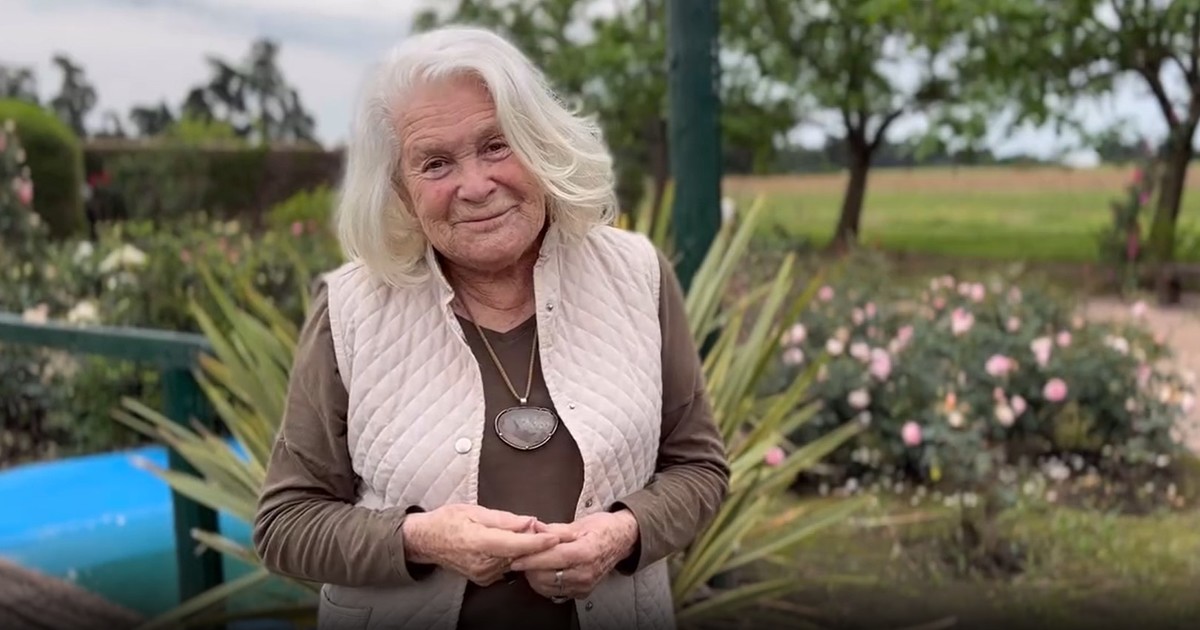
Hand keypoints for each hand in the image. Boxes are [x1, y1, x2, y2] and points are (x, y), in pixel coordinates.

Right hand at [402, 504, 560, 586]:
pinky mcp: (484, 579)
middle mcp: (483, 562)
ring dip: (526, 549)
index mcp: (480, 542)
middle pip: (519, 554)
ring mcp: (483, 574)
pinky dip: (513, 556)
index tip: (556, 537)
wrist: (426, 541)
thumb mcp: (476, 511)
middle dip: (537, 543)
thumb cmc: (448, 521)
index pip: (517, 545)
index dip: (538, 541)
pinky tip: (514, 545)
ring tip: (535, 534)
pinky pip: (506, 566)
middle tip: (555, 531)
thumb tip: (529, 522)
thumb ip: (505, 519)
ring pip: (515, 561)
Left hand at [510, 510, 639, 600]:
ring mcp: (584, 584)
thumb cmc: (603, 529)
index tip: (515, 557)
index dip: (531, 559)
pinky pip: (556, 592)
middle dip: (530, 567)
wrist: (622, 540)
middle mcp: (585, 572)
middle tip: (522, 555)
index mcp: (585, 552)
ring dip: (535, 576)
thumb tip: (535, 528)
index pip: (551, 559)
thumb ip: (555, 529)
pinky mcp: (582, 592)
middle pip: (546, 576)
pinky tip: (542, 571)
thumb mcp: (580, 523)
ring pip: (548, 587)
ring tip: (532, 562)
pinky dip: (544, 583)